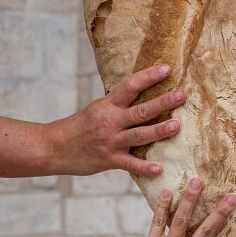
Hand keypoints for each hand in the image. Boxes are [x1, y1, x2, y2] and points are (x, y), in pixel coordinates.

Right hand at [48, 64, 186, 176]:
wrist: (53, 148)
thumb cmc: (80, 126)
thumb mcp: (98, 108)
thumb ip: (119, 103)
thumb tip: (144, 90)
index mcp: (108, 105)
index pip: (130, 86)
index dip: (149, 76)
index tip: (167, 68)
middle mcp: (110, 121)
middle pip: (140, 110)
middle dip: (162, 103)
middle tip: (181, 95)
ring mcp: (110, 141)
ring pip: (138, 135)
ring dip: (158, 131)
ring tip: (177, 126)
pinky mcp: (108, 160)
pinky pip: (129, 164)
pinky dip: (144, 167)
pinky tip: (159, 168)